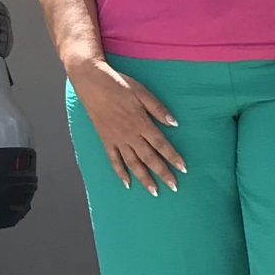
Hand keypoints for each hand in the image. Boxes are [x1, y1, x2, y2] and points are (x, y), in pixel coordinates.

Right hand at [69, 58, 185, 195]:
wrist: (92, 83)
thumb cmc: (118, 84)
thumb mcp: (141, 92)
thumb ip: (158, 109)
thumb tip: (174, 123)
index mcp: (141, 122)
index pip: (161, 144)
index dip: (173, 157)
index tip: (183, 169)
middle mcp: (130, 135)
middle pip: (149, 158)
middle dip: (162, 173)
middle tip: (173, 187)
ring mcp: (116, 139)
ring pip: (132, 163)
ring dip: (144, 178)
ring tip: (154, 191)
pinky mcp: (105, 140)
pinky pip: (113, 160)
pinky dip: (120, 172)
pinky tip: (127, 183)